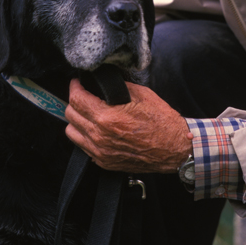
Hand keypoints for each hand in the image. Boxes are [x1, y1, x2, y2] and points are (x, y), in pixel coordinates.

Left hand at [65, 79, 192, 173]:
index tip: (77, 82)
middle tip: (83, 95)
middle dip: (74, 101)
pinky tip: (97, 128)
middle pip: (70, 116)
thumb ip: (118, 87)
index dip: (74, 86)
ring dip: (77, 120)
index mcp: (107, 117)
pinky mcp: (104, 162)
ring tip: (87, 112)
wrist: (174, 147)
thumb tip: (103, 82)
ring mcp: (101, 152)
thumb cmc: (161, 121)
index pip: (77, 99)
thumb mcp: (141, 94)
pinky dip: (85, 135)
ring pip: (72, 133)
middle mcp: (100, 137)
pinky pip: (83, 146)